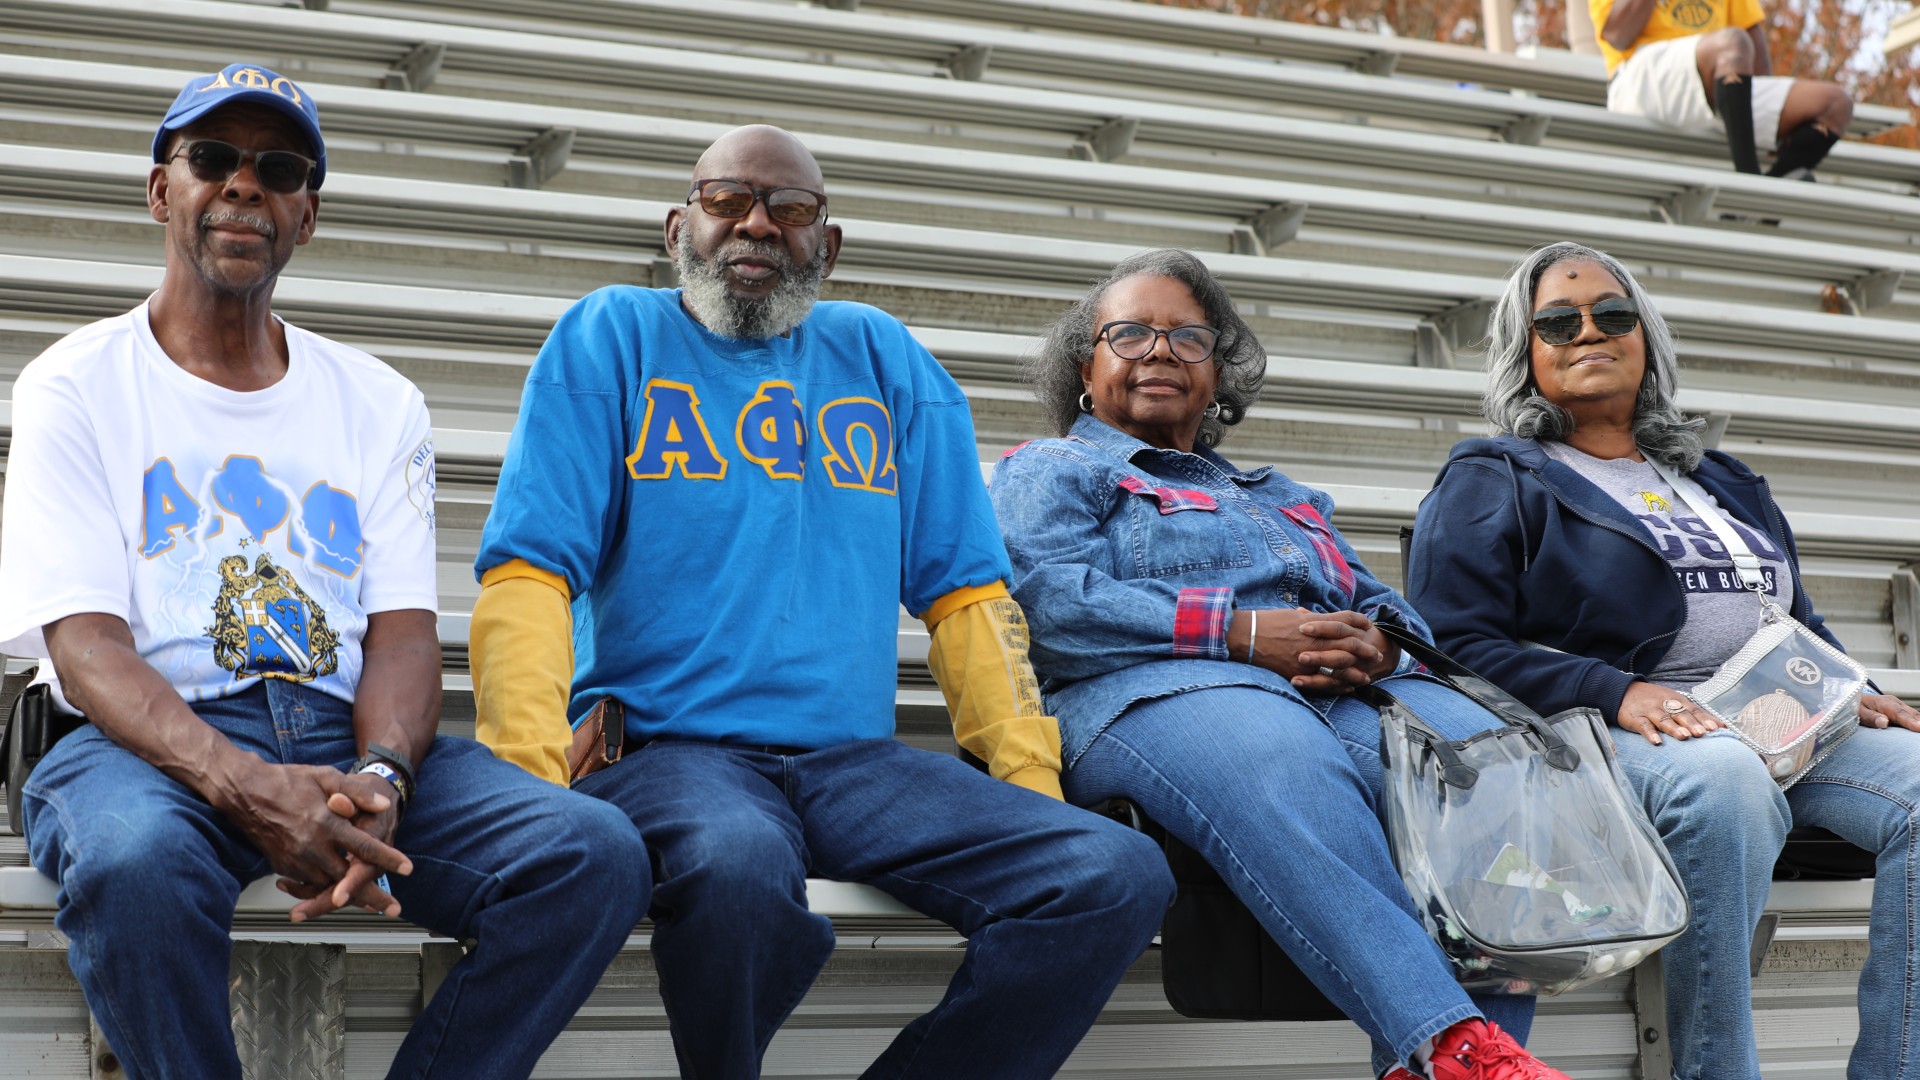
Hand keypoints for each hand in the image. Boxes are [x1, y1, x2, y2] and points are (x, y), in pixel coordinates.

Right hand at [215, 761, 411, 921]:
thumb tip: (383, 805)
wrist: (244, 791)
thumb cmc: (287, 780)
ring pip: (328, 886)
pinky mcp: (282, 865)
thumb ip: (356, 792)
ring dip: (350, 897)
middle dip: (373, 895)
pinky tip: (338, 893)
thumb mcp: (325, 776)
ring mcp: (295, 859)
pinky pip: (308, 884)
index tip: (407, 869)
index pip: (365, 847)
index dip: (388, 859)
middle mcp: (311, 846)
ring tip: (372, 906)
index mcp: (326, 823)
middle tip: (393, 908)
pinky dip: (325, 890)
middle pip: (348, 878)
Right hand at [1234, 608, 1395, 694]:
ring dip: (1356, 672)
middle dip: (1366, 650)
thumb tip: (1320, 621)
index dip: (1360, 623)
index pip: (1345, 620)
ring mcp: (1308, 657)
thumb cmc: (1266, 622)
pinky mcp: (1299, 672)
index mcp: (1314, 622)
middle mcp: (1315, 639)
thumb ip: (1310, 619)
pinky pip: (1324, 681)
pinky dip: (1338, 685)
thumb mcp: (1291, 616)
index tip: (1369, 627)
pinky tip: (1346, 688)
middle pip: (1349, 644)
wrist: (1245, 636)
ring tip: (1366, 677)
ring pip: (1341, 666)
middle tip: (1377, 655)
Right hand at [1616, 681, 1719, 744]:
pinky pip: (1643, 725)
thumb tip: (1723, 726)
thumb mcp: (1674, 702)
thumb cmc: (1654, 700)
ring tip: (1684, 737)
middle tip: (1702, 733)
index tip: (1717, 729)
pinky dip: (1649, 733)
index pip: (1694, 710)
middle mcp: (1665, 704)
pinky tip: (1656, 742)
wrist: (1622, 691)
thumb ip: (1695, 714)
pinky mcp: (1635, 718)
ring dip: (1673, 728)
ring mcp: (1650, 710)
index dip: (1705, 719)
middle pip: (1680, 714)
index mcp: (1677, 700)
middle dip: (1692, 723)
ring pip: (1663, 719)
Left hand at [1859, 693, 1919, 731]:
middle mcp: (1895, 703)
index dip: (1910, 721)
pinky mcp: (1900, 711)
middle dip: (1919, 723)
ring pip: (1914, 715)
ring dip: (1919, 722)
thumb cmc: (1854, 706)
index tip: (1919, 728)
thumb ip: (1870, 717)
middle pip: (1911, 714)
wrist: (1854, 698)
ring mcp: (1899, 706)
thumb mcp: (1858, 712)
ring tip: (1919, 733)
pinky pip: (1911, 717)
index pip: (1900, 713)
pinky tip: (1917, 729)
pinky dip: (1916, 722)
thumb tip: (1884, 722)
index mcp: (1885, 703)